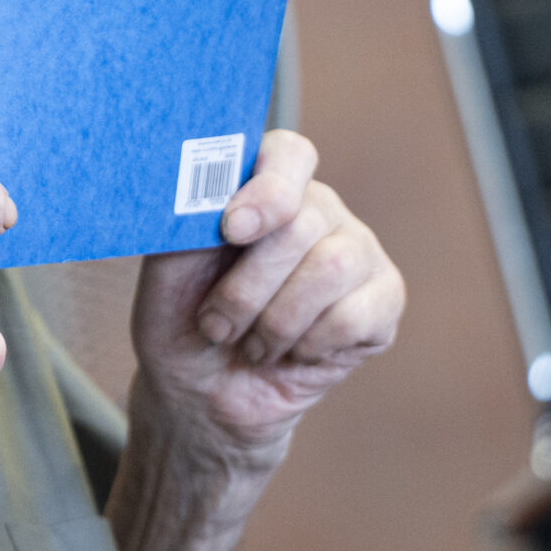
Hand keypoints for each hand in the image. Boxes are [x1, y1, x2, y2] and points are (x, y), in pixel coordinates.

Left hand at [132, 130, 403, 460]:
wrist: (201, 396)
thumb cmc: (181, 323)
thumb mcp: (167, 269)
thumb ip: (189, 220)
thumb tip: (209, 190)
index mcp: (265, 189)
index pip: (289, 154)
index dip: (268, 190)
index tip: (231, 230)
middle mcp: (318, 210)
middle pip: (303, 223)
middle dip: (248, 288)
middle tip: (216, 325)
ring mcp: (358, 252)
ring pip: (332, 266)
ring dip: (276, 321)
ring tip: (252, 345)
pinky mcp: (384, 300)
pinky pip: (355, 314)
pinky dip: (310, 344)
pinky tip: (292, 353)